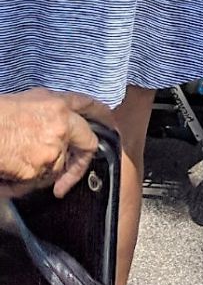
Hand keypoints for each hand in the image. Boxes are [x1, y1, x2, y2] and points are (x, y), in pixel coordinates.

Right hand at [0, 90, 114, 198]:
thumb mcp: (27, 101)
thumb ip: (49, 111)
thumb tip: (57, 122)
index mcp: (57, 104)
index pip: (88, 105)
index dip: (102, 114)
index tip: (110, 125)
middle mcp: (62, 125)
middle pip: (86, 144)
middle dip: (80, 161)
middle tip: (70, 176)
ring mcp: (54, 148)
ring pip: (58, 167)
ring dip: (44, 171)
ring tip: (18, 163)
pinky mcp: (41, 169)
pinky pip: (39, 182)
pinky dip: (27, 183)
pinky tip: (10, 172)